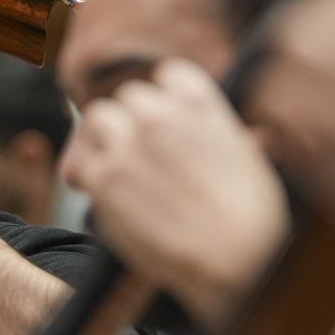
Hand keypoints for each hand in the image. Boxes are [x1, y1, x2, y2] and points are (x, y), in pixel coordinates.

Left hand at [61, 58, 288, 332]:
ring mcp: (129, 142)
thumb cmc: (255, 222)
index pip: (168, 75)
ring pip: (96, 119)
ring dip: (97, 139)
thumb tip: (252, 138)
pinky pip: (79, 161)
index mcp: (201, 102)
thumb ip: (237, 144)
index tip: (157, 119)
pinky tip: (84, 186)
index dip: (161, 98)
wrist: (237, 259)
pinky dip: (79, 172)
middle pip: (127, 98)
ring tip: (101, 164)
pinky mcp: (106, 177)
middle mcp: (160, 113)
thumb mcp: (254, 166)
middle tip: (125, 149)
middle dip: (127, 122)